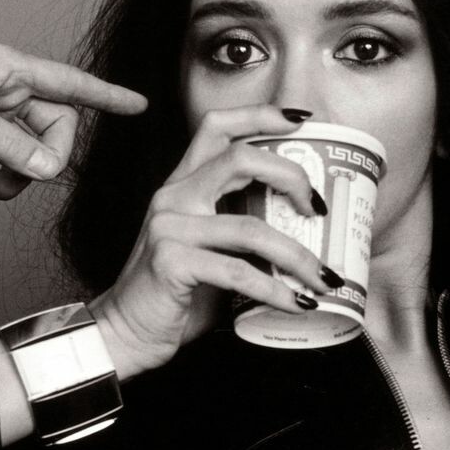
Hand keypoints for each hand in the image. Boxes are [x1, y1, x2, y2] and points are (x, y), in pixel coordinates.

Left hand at [0, 44, 147, 196]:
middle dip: (33, 163)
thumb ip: (7, 144)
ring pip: (23, 164)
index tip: (139, 107)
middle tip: (9, 174)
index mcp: (8, 72)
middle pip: (52, 137)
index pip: (71, 85)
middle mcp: (3, 96)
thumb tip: (47, 172)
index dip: (106, 97)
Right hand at [88, 105, 335, 378]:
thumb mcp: (210, 251)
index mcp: (183, 185)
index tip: (302, 122)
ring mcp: (170, 228)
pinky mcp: (171, 263)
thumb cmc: (174, 295)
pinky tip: (297, 303)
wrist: (125, 334)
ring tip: (324, 279)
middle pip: (240, 158)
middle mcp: (174, 197)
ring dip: (299, 257)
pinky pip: (239, 273)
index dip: (261, 116)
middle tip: (320, 210)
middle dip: (292, 177)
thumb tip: (306, 233)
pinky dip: (277, 291)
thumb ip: (243, 231)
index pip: (218, 128)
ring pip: (251, 229)